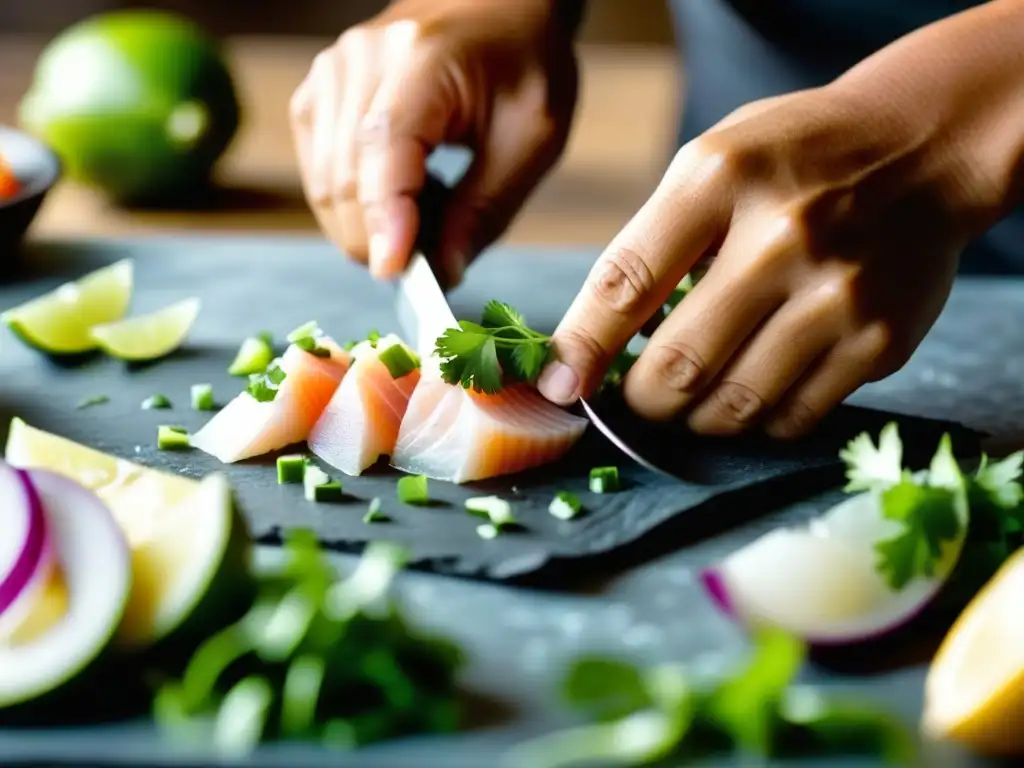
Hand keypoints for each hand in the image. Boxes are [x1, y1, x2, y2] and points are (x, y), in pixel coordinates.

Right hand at [289, 0, 578, 285]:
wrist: (501, 4)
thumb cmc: (525, 63)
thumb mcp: (533, 138)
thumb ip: (486, 208)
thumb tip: (444, 272)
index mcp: (420, 60)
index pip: (382, 154)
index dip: (387, 224)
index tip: (402, 277)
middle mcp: (359, 61)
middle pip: (344, 181)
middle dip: (382, 240)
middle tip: (437, 261)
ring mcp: (329, 75)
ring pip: (325, 186)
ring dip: (370, 227)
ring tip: (432, 216)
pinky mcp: (318, 96)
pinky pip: (319, 175)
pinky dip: (355, 207)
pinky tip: (405, 196)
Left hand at [538, 0, 1023, 437]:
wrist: (922, 151)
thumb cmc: (790, 162)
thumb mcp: (710, 165)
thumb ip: (653, 245)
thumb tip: (591, 350)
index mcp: (719, 179)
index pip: (624, 284)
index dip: (580, 349)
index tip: (558, 385)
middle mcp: (782, 236)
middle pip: (677, 367)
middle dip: (641, 399)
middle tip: (638, 394)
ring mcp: (837, 295)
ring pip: (732, 408)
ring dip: (696, 417)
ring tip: (694, 393)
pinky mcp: (879, 342)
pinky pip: (791, 418)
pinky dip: (756, 419)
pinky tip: (755, 386)